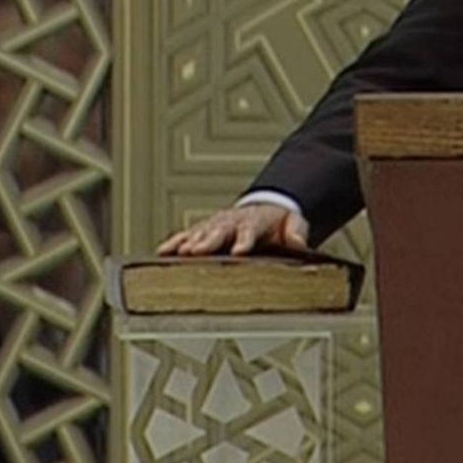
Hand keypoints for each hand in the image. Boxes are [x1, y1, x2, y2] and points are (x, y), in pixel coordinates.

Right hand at [157, 204, 308, 256]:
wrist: (265, 209)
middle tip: (196, 252)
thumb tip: (300, 243)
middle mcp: (231, 222)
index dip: (243, 241)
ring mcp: (214, 225)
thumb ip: (297, 232)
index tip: (238, 252)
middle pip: (218, 232)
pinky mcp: (202, 231)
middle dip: (207, 242)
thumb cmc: (278, 222)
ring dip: (189, 243)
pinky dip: (174, 243)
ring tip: (179, 253)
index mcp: (254, 222)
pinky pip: (185, 236)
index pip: (249, 232)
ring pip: (199, 233)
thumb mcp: (293, 223)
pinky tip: (163, 252)